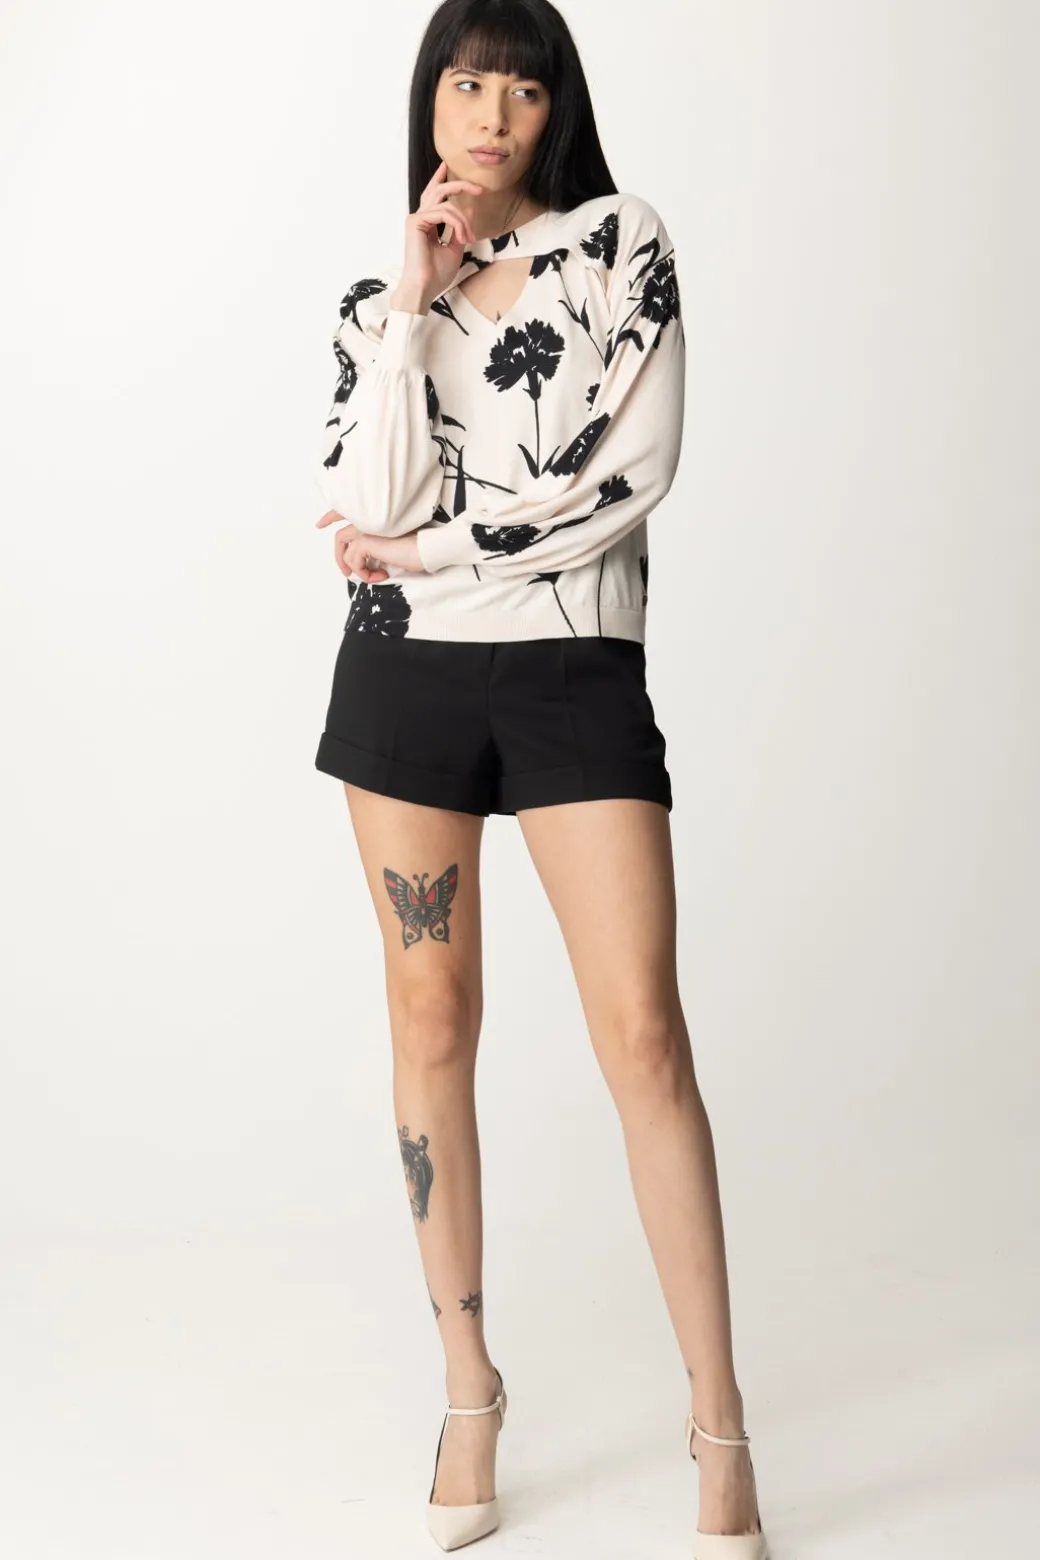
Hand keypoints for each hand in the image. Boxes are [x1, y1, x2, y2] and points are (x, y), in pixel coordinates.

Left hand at [315, 511, 427, 580]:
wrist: (425, 549)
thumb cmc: (415, 550)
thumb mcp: (390, 549)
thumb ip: (374, 549)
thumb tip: (362, 565)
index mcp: (372, 519)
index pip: (344, 513)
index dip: (330, 517)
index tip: (320, 524)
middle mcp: (366, 521)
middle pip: (340, 538)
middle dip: (339, 558)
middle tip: (347, 573)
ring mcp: (364, 530)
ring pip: (347, 554)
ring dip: (360, 571)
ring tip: (376, 575)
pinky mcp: (365, 541)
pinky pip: (354, 562)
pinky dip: (365, 574)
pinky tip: (381, 575)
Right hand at [398, 160, 484, 307]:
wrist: (424, 287)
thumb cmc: (436, 274)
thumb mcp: (455, 249)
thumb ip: (461, 228)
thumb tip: (471, 209)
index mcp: (426, 223)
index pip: (433, 196)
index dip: (440, 179)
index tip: (447, 167)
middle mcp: (420, 218)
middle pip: (439, 190)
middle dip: (460, 186)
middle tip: (478, 189)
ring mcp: (416, 218)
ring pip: (446, 203)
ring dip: (463, 220)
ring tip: (468, 238)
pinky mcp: (415, 222)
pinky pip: (443, 213)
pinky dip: (457, 224)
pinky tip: (462, 238)